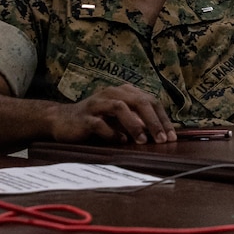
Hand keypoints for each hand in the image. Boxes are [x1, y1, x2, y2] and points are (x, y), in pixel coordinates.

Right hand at [48, 84, 176, 144]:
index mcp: (124, 92)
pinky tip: (120, 141)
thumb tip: (161, 134)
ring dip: (134, 125)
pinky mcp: (83, 117)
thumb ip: (138, 122)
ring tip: (143, 141)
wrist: (61, 120)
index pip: (150, 101)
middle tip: (163, 139)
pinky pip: (99, 123)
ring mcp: (97, 103)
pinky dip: (111, 133)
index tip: (172, 136)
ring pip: (120, 108)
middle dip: (154, 121)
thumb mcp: (119, 118)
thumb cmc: (96, 120)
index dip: (163, 118)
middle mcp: (112, 93)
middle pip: (139, 101)